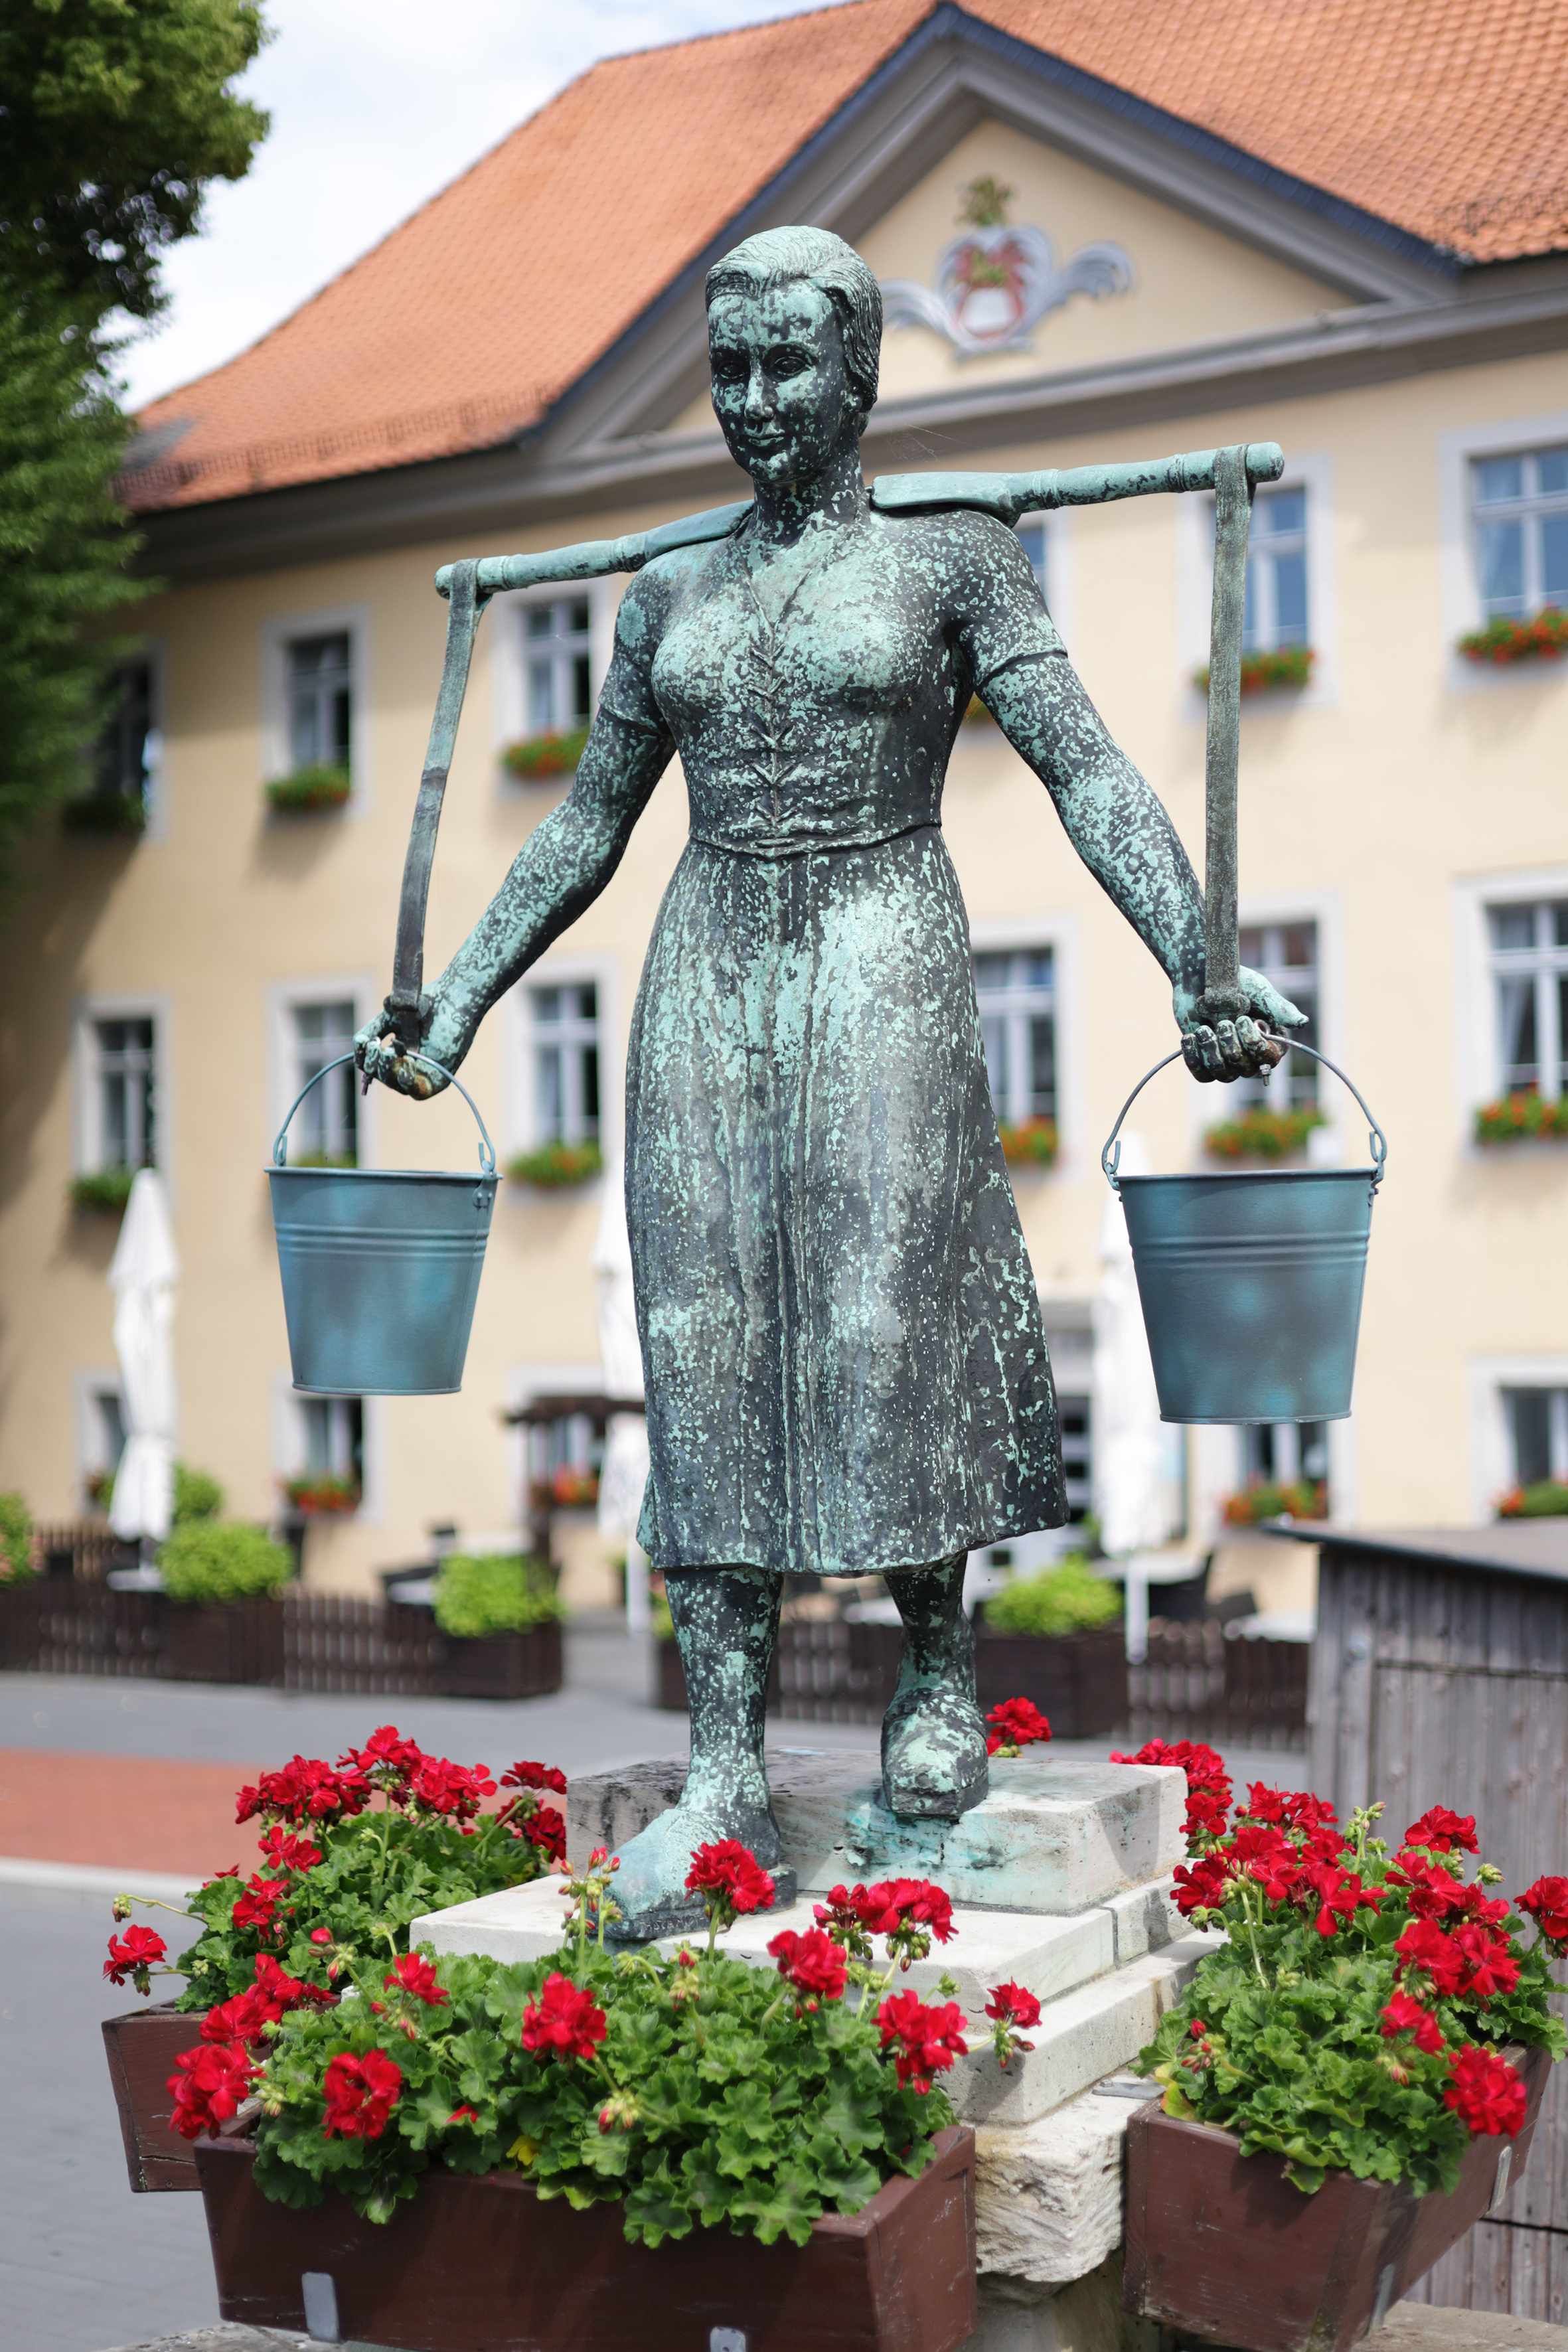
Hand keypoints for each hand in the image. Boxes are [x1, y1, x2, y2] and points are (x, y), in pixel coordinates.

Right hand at [353, 994, 467, 1099]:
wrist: (452, 998)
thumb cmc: (426, 1005)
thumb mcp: (390, 1018)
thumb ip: (371, 1031)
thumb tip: (358, 1045)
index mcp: (397, 1053)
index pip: (375, 1066)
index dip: (365, 1059)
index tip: (366, 1043)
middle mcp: (410, 1066)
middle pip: (383, 1077)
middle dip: (374, 1065)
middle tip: (376, 1046)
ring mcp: (423, 1075)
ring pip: (396, 1085)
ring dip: (387, 1070)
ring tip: (388, 1050)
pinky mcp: (438, 1081)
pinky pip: (417, 1091)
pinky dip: (407, 1079)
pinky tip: (406, 1061)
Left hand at [1173, 966, 1305, 1083]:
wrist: (1200, 975)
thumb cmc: (1235, 981)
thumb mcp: (1260, 992)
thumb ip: (1279, 1009)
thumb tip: (1302, 1022)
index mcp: (1270, 1040)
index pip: (1269, 1059)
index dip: (1255, 1045)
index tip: (1243, 1020)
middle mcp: (1251, 1054)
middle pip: (1245, 1070)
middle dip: (1231, 1045)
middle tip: (1222, 1021)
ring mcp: (1227, 1058)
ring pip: (1223, 1074)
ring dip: (1212, 1049)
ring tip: (1204, 1027)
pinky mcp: (1205, 1059)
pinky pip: (1202, 1074)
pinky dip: (1194, 1058)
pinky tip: (1190, 1037)